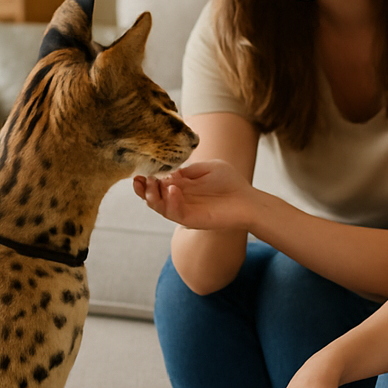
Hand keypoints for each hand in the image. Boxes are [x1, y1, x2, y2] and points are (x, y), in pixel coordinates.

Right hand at [133, 159, 257, 231]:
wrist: (248, 201)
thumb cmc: (231, 183)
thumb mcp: (208, 167)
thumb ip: (189, 169)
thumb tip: (170, 174)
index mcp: (181, 186)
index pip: (157, 184)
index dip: (146, 179)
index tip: (140, 172)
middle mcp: (179, 199)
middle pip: (152, 197)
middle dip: (142, 189)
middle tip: (140, 180)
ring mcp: (183, 210)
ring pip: (159, 207)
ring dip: (151, 196)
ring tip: (153, 183)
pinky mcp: (190, 220)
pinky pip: (174, 213)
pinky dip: (171, 201)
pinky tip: (173, 189)